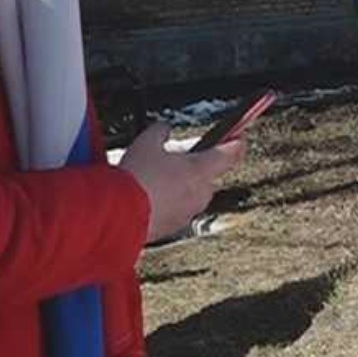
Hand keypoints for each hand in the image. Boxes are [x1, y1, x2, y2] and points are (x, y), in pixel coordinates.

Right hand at [120, 121, 243, 243]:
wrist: (119, 214)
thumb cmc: (136, 179)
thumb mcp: (146, 141)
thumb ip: (160, 131)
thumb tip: (164, 129)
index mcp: (200, 169)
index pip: (230, 154)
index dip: (236, 143)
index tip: (238, 138)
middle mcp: (200, 193)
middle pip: (207, 175)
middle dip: (193, 167)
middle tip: (173, 159)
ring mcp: (188, 213)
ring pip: (191, 194)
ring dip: (179, 186)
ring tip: (154, 179)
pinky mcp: (174, 228)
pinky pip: (177, 210)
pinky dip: (167, 202)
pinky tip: (148, 196)